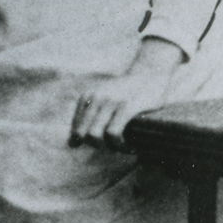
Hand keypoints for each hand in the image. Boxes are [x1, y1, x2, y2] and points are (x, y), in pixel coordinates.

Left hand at [70, 37, 184, 149]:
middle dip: (98, 146)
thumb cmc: (128, 93)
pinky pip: (112, 133)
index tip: (103, 144)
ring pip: (95, 136)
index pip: (76, 130)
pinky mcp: (127, 106)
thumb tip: (70, 145)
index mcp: (87, 97)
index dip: (88, 143)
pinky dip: (119, 145)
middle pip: (83, 135)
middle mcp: (96, 97)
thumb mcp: (103, 99)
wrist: (152, 73)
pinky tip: (130, 147)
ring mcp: (111, 101)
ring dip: (109, 148)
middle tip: (114, 147)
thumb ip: (88, 117)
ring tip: (123, 147)